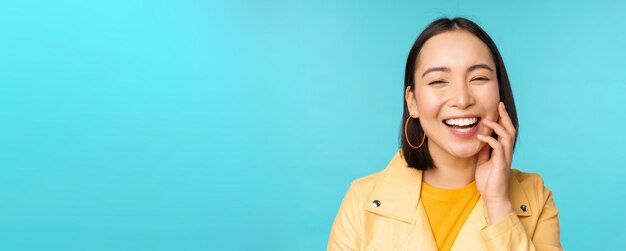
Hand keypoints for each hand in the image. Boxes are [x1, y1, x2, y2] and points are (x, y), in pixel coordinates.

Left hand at [475, 102, 515, 223]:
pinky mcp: (501, 164)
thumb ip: (484, 150)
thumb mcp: (483, 161)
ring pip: (507, 136)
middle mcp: (506, 152)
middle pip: (510, 130)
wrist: (493, 197)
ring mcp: (505, 157)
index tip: (498, 108)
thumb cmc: (488, 180)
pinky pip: (498, 148)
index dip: (503, 119)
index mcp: (502, 151)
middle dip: (505, 117)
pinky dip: (489, 140)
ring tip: (486, 120)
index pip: (505, 131)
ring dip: (497, 127)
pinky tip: (480, 137)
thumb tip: (480, 139)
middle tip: (499, 105)